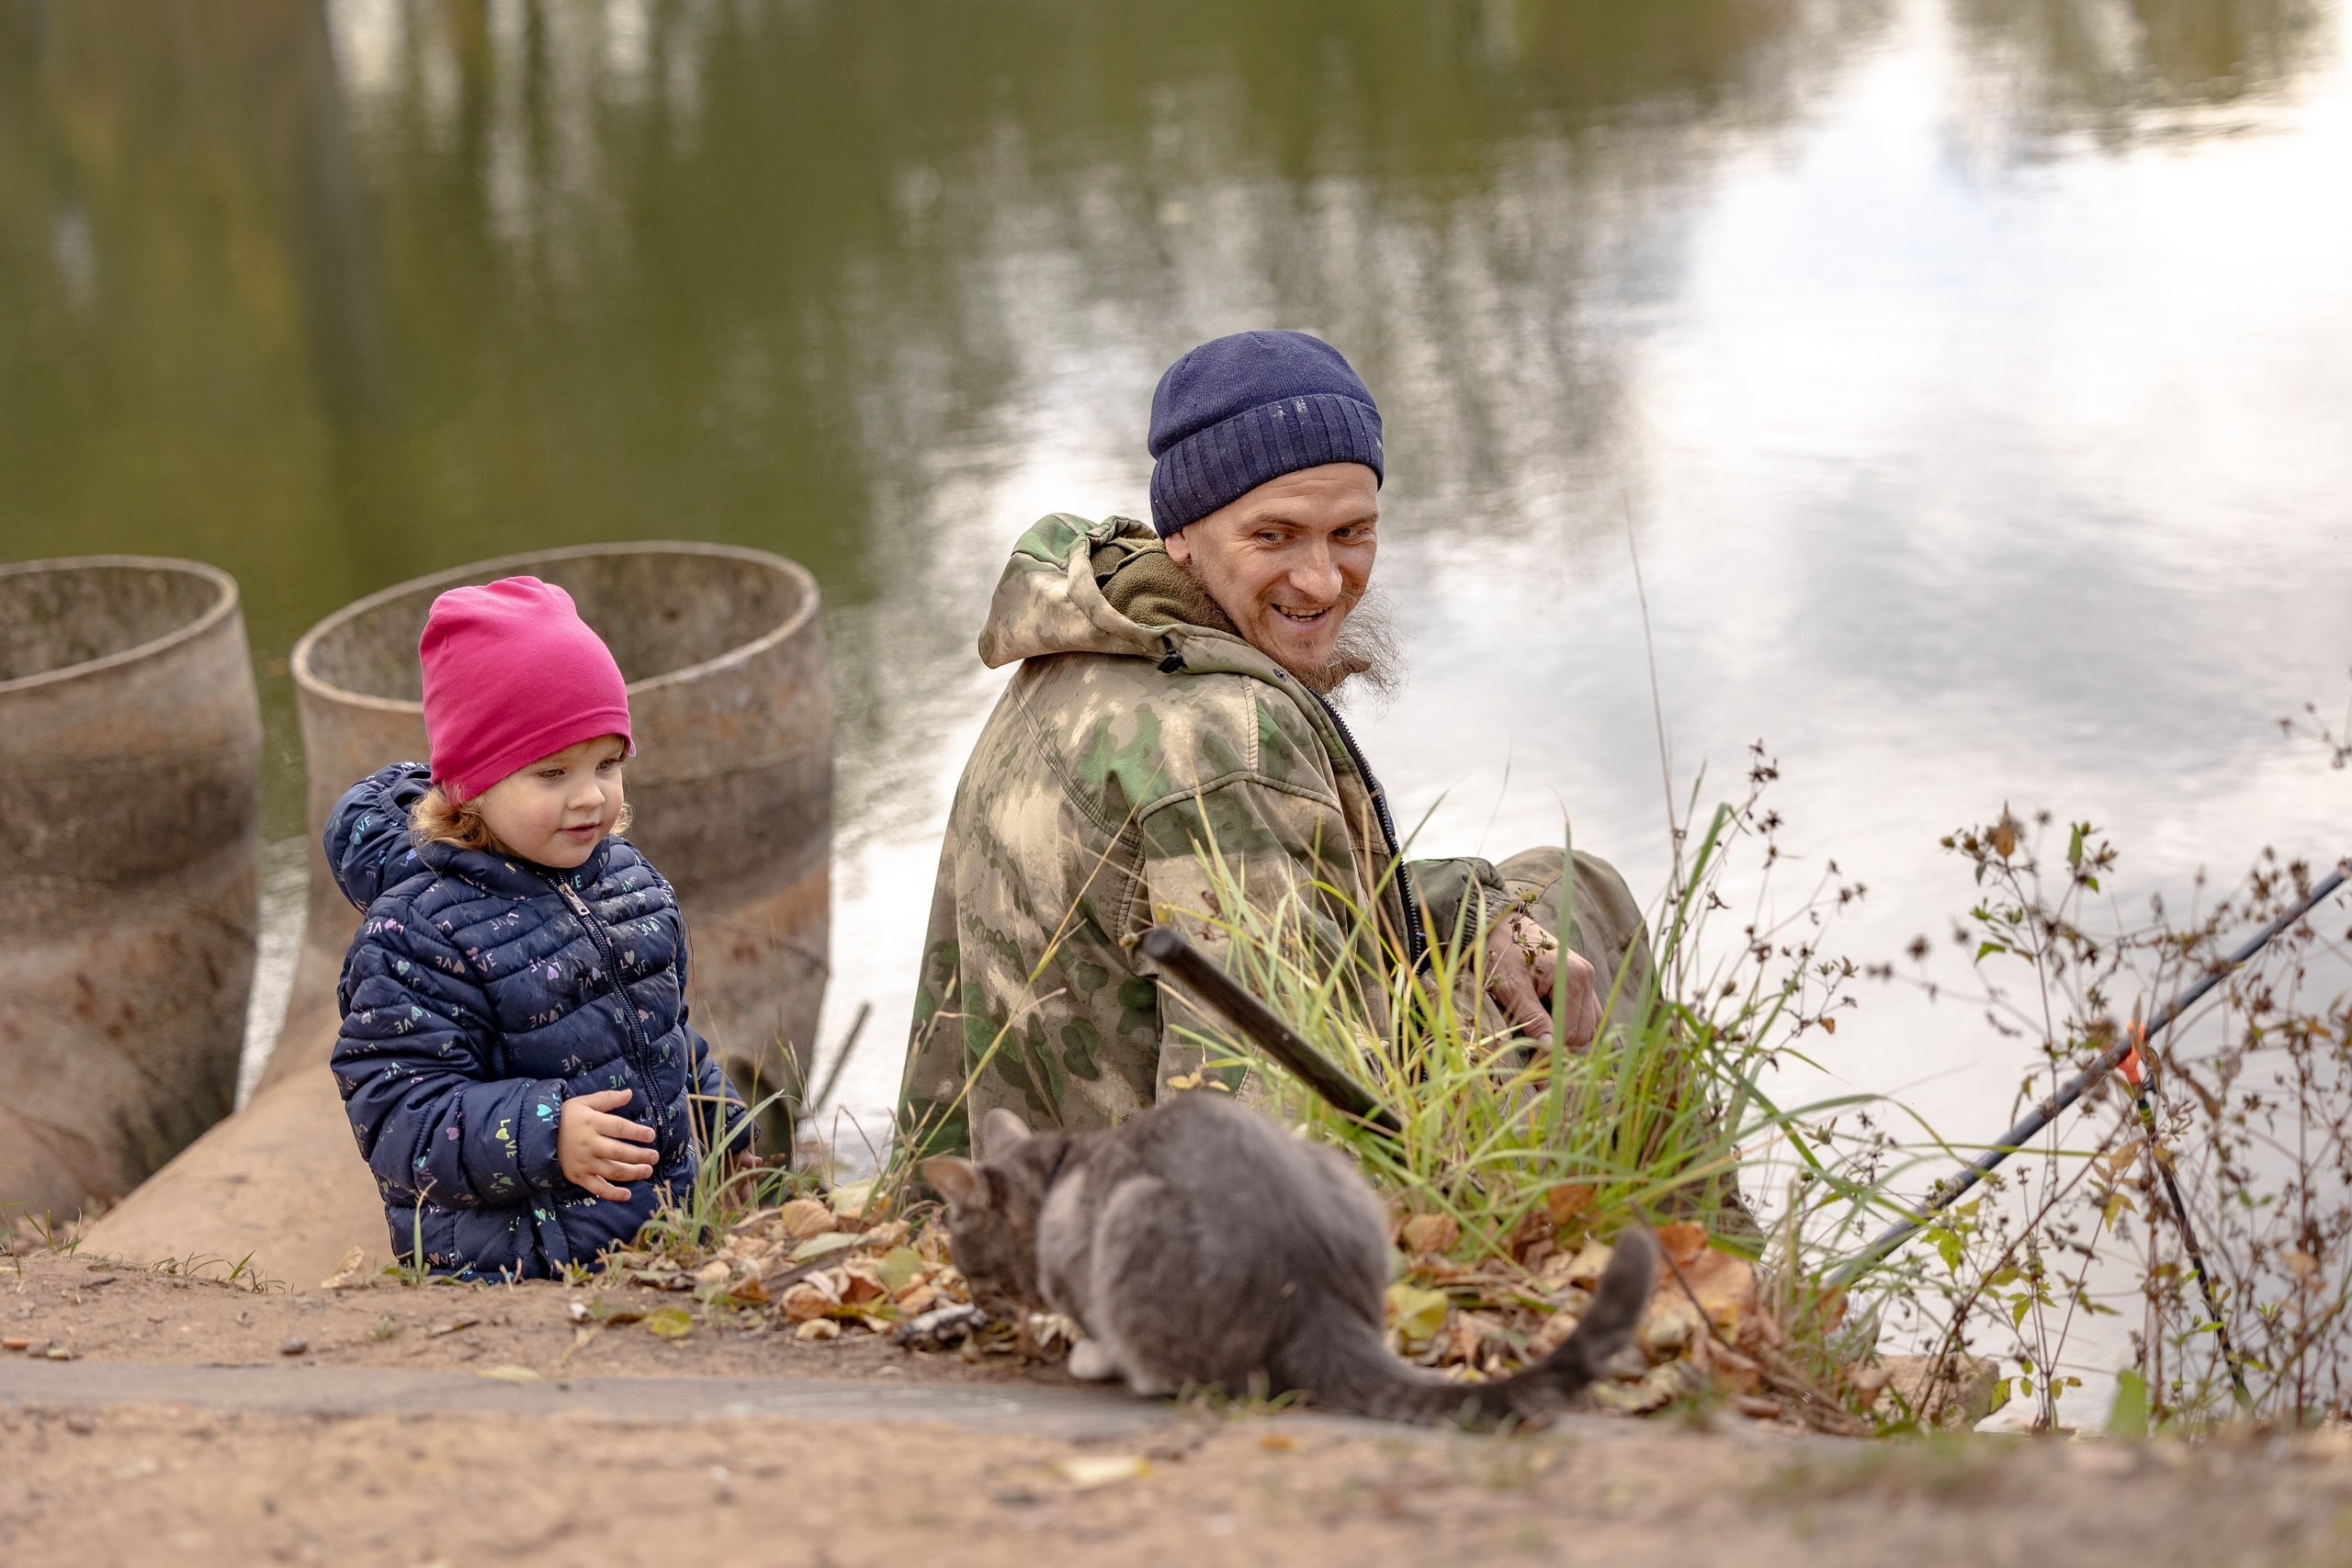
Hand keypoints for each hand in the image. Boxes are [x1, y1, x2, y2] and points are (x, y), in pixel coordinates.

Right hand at [558, 1088, 656, 1200]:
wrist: (538, 1136)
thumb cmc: (565, 1117)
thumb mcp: (583, 1102)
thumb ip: (607, 1099)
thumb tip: (629, 1093)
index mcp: (590, 1123)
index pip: (619, 1127)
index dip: (637, 1132)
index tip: (651, 1135)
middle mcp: (588, 1144)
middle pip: (618, 1151)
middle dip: (640, 1155)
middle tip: (655, 1156)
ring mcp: (583, 1163)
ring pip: (612, 1170)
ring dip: (632, 1173)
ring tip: (647, 1171)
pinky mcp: (578, 1177)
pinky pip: (597, 1188)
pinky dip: (612, 1194)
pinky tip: (627, 1194)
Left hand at [1485, 913, 1600, 1049]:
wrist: (1501, 927)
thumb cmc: (1502, 955)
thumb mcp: (1512, 989)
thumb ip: (1533, 1019)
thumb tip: (1549, 1050)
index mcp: (1572, 977)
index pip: (1571, 1031)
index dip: (1552, 1051)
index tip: (1532, 1066)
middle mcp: (1586, 977)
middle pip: (1584, 1032)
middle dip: (1561, 1045)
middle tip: (1532, 1049)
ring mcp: (1587, 978)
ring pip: (1590, 1025)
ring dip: (1568, 1035)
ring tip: (1540, 1031)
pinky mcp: (1583, 980)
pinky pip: (1588, 1013)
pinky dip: (1572, 1023)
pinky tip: (1549, 1020)